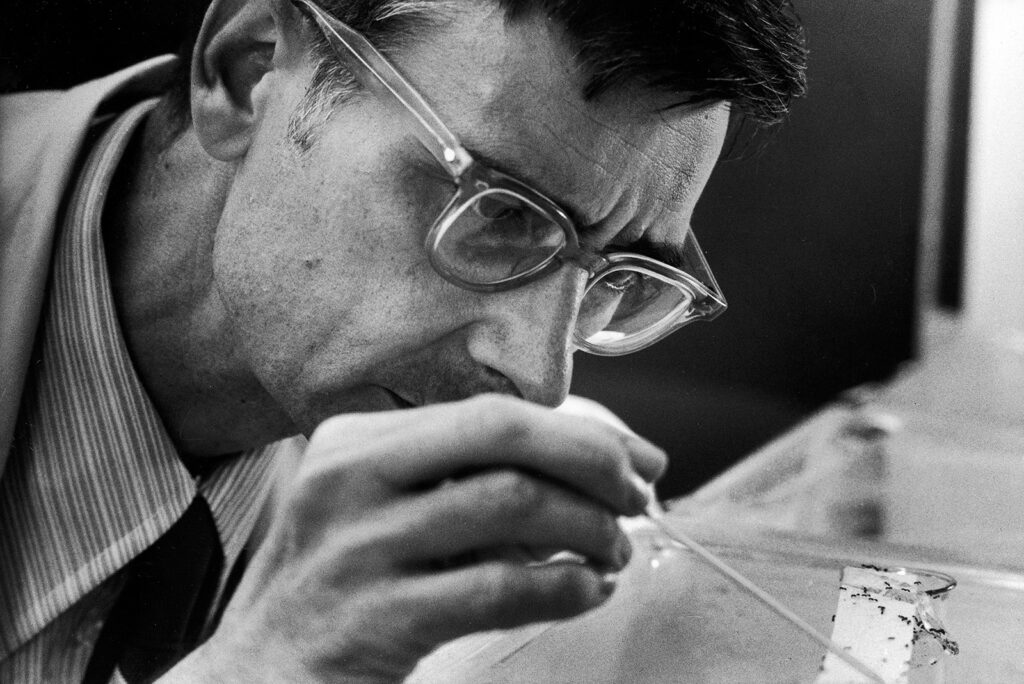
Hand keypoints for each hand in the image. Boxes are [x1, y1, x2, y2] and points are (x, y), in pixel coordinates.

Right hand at [168, 394, 665, 682]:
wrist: (260, 675)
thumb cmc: (342, 585)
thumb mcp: (388, 510)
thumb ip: (471, 479)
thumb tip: (604, 464)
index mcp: (356, 440)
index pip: (492, 412)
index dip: (580, 432)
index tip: (636, 459)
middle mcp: (351, 478)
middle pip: (501, 433)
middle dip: (590, 460)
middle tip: (636, 497)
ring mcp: (359, 546)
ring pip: (510, 504)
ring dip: (587, 527)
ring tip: (612, 550)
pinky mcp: (376, 617)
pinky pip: (496, 588)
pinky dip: (563, 587)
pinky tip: (586, 591)